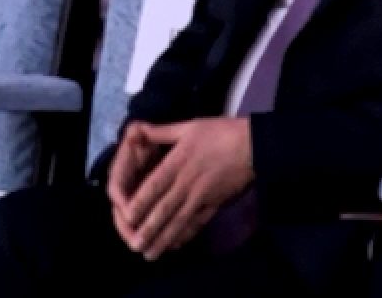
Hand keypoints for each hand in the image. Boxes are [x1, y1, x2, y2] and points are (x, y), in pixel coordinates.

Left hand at [112, 118, 253, 259]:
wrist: (254, 145)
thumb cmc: (221, 133)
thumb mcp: (189, 126)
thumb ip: (160, 131)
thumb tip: (135, 129)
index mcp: (178, 163)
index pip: (155, 186)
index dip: (140, 203)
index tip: (127, 218)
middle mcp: (187, 183)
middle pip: (165, 209)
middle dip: (149, 230)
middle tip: (134, 247)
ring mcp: (202, 197)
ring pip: (180, 221)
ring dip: (164, 239)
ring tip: (151, 254)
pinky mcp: (215, 204)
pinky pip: (198, 223)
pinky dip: (187, 236)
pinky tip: (176, 245)